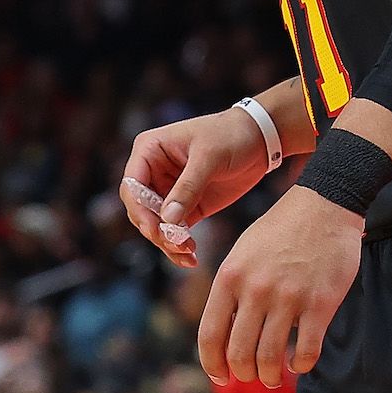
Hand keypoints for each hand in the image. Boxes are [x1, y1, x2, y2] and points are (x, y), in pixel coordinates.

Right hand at [123, 107, 277, 267]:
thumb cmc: (231, 135)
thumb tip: (168, 219)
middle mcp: (153, 171)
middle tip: (178, 244)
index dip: (139, 209)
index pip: (132, 185)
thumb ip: (188, 188)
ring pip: (155, 225)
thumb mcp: (209, 157)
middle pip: (140, 209)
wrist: (259, 140)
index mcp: (150, 150)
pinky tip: (191, 257)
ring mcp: (168, 191)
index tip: (156, 229)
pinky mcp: (186, 207)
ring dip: (167, 242)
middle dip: (155, 230)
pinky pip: (174, 231)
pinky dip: (179, 246)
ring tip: (189, 253)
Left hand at [199, 185, 361, 385]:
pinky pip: (307, 352)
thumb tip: (222, 334)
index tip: (220, 377)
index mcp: (230, 276)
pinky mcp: (320, 303)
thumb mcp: (242, 253)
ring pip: (271, 358)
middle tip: (252, 376)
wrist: (323, 206)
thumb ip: (230, 290)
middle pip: (240, 353)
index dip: (212, 364)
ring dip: (271, 375)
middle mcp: (255, 289)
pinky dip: (301, 366)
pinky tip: (299, 363)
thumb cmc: (279, 232)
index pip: (210, 335)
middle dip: (244, 373)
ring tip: (274, 376)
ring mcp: (288, 297)